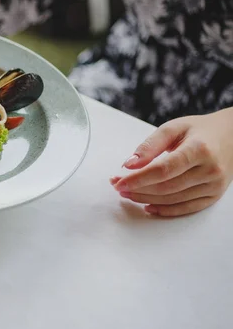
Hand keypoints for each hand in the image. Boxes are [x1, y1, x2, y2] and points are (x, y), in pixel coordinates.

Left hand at [112, 108, 232, 216]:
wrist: (232, 136)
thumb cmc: (199, 130)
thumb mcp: (173, 128)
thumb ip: (150, 145)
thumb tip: (128, 164)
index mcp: (199, 149)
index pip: (163, 170)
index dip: (138, 178)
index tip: (118, 181)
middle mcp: (210, 170)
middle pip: (167, 187)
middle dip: (138, 189)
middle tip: (118, 186)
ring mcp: (214, 185)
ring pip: (174, 199)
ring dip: (146, 199)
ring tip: (128, 194)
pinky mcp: (214, 195)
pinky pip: (186, 208)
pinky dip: (165, 210)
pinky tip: (147, 206)